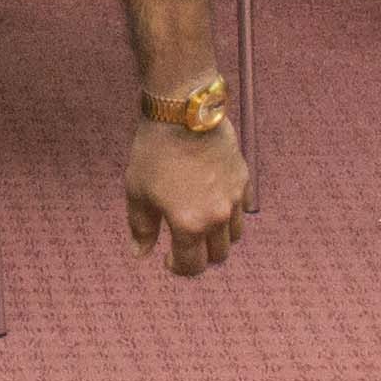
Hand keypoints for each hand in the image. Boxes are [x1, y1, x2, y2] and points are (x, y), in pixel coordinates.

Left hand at [125, 114, 250, 276]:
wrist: (182, 112)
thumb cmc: (154, 152)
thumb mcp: (137, 192)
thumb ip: (142, 228)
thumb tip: (141, 254)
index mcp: (189, 225)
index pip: (192, 266)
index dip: (178, 268)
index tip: (167, 259)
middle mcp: (217, 217)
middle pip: (218, 255)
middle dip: (200, 256)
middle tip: (184, 244)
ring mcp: (233, 198)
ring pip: (234, 235)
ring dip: (219, 238)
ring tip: (201, 224)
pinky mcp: (242, 179)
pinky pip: (242, 209)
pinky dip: (230, 214)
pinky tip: (212, 201)